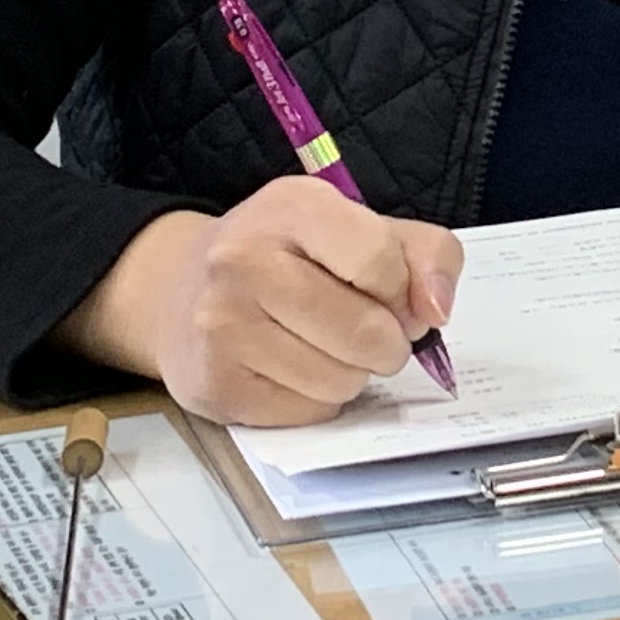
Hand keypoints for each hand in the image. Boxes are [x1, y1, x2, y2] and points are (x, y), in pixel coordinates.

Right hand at [62, 177, 464, 428]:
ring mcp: (221, 325)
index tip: (393, 294)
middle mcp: (244, 260)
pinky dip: (316, 401)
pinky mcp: (213, 385)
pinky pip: (306, 414)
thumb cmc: (291, 258)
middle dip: (387, 344)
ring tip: (327, 348)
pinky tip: (293, 370)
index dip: (403, 290)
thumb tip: (437, 310)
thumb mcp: (362, 227)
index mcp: (293, 206)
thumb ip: (425, 255)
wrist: (182, 292)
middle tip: (373, 334)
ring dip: (352, 375)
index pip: (379, 259)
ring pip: (339, 382)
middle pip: (364, 332)